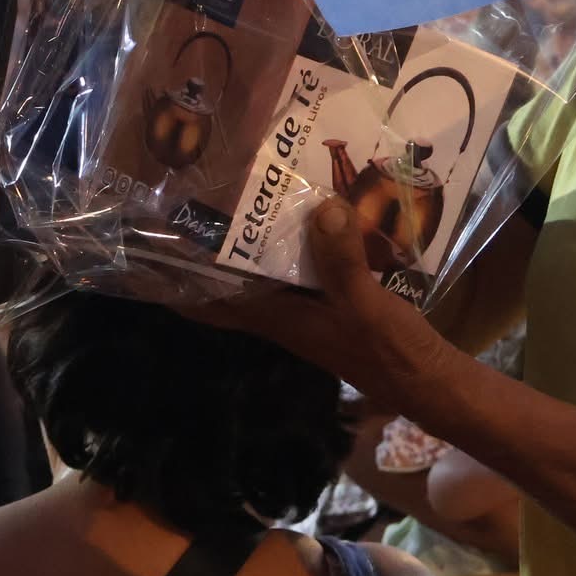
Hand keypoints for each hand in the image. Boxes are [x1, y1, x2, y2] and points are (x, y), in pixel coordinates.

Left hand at [182, 197, 453, 414]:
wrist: (429, 382)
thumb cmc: (390, 351)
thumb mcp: (365, 304)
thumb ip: (341, 260)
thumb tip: (321, 209)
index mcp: (278, 318)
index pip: (209, 303)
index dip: (174, 282)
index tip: (146, 247)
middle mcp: (284, 315)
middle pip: (232, 283)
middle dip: (211, 249)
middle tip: (196, 198)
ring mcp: (309, 310)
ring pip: (266, 274)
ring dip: (254, 243)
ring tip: (247, 193)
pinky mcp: (334, 303)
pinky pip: (302, 269)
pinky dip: (298, 245)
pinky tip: (314, 214)